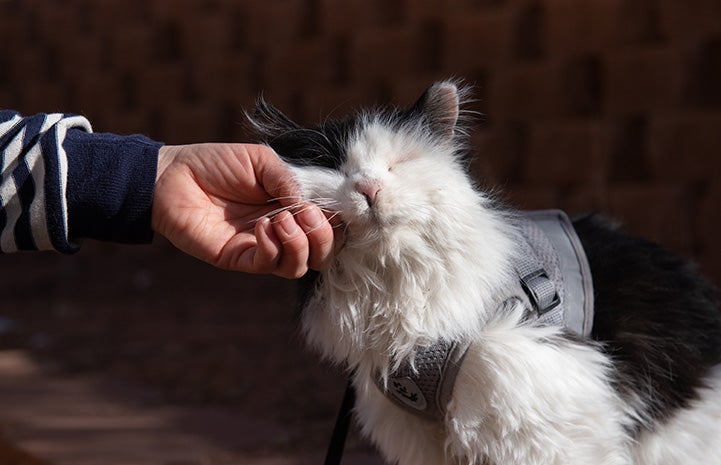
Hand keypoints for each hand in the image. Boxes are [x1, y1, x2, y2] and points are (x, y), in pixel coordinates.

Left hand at [152, 143, 338, 277]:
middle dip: (323, 237)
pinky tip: (262, 225)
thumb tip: (310, 206)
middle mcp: (283, 232)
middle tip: (305, 214)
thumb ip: (289, 180)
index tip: (328, 204)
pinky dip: (272, 246)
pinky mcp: (239, 258)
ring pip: (298, 267)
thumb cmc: (216, 163)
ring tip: (280, 218)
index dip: (336, 222)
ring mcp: (261, 247)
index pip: (330, 227)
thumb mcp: (261, 160)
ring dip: (299, 243)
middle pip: (322, 255)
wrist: (173, 175)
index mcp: (292, 207)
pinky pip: (268, 264)